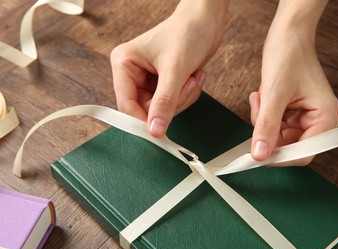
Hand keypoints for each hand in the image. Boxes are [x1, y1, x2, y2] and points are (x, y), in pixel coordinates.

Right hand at [110, 0, 228, 136]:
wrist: (206, 21)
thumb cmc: (187, 33)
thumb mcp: (175, 69)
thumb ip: (164, 102)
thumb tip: (155, 130)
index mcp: (124, 64)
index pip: (126, 104)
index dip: (143, 120)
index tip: (159, 132)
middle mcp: (133, 73)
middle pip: (146, 109)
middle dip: (173, 103)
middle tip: (187, 86)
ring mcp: (148, 79)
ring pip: (162, 109)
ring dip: (183, 98)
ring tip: (192, 77)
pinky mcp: (163, 83)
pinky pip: (173, 103)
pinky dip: (187, 95)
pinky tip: (194, 77)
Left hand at [250, 0, 337, 164]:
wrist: (287, 35)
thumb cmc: (289, 56)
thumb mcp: (274, 94)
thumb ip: (266, 127)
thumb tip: (259, 155)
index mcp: (326, 117)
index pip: (304, 154)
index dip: (279, 157)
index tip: (257, 155)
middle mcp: (320, 120)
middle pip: (289, 146)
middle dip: (268, 132)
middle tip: (258, 113)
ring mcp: (306, 116)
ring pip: (278, 136)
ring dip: (263, 121)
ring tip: (260, 99)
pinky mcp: (294, 111)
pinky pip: (275, 124)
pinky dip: (263, 114)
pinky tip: (262, 96)